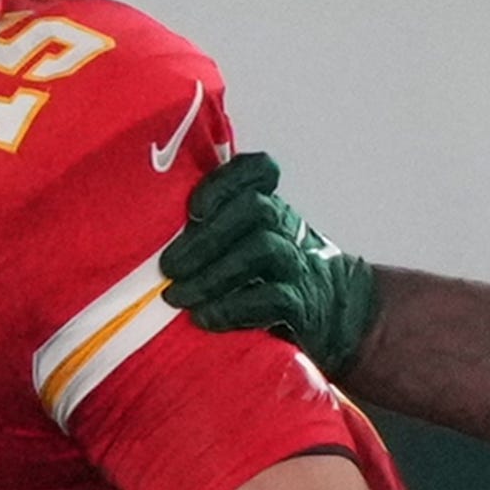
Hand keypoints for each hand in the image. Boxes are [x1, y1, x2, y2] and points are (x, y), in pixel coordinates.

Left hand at [161, 152, 379, 380]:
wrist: (340, 316)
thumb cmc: (273, 279)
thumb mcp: (251, 243)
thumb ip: (217, 231)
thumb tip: (149, 237)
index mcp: (273, 207)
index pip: (259, 170)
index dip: (225, 182)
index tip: (194, 210)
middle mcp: (289, 228)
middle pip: (254, 209)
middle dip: (204, 238)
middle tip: (168, 267)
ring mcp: (300, 264)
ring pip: (262, 249)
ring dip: (213, 274)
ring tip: (180, 297)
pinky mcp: (304, 304)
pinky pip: (272, 298)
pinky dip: (233, 308)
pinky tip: (205, 319)